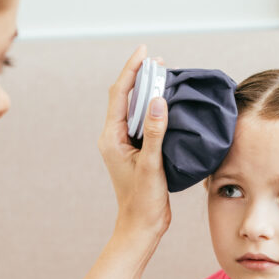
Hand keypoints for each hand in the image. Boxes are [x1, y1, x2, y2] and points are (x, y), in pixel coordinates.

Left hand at [98, 45, 170, 238]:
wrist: (141, 227)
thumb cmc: (143, 201)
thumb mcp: (151, 165)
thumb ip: (154, 132)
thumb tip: (157, 100)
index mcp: (111, 138)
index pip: (119, 94)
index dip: (132, 70)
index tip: (145, 52)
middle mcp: (114, 138)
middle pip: (125, 98)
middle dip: (140, 76)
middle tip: (159, 61)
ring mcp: (125, 145)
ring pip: (134, 110)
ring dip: (147, 92)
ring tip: (164, 76)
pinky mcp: (137, 152)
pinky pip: (143, 123)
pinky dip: (154, 110)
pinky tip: (168, 105)